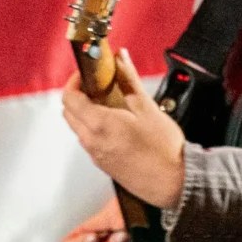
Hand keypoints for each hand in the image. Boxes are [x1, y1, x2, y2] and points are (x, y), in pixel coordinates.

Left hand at [58, 48, 185, 210]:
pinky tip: (117, 124)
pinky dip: (94, 127)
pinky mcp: (101, 162)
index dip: (74, 81)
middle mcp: (91, 140)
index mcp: (100, 124)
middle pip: (69, 112)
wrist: (172, 182)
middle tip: (98, 86)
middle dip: (78, 95)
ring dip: (85, 112)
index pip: (70, 98)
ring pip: (77, 127)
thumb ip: (130, 81)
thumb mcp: (149, 108)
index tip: (87, 73)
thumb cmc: (164, 148)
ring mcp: (94, 153)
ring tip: (110, 104)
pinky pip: (88, 140)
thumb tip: (121, 59)